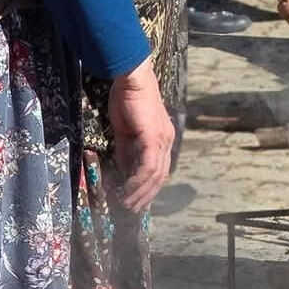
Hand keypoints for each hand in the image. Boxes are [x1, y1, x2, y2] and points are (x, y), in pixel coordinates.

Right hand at [107, 58, 174, 212]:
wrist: (131, 79)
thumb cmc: (126, 100)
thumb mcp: (125, 131)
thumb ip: (126, 152)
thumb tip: (123, 173)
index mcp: (162, 138)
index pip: (159, 169)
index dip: (148, 187)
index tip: (136, 200)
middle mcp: (166, 141)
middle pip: (160, 176)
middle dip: (146, 195)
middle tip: (132, 209)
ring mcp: (162, 140)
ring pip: (155, 175)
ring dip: (141, 192)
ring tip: (127, 204)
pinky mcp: (153, 138)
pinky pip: (148, 166)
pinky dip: (138, 181)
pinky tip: (128, 189)